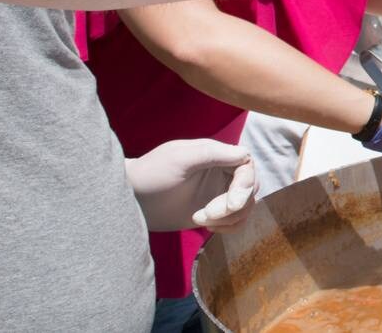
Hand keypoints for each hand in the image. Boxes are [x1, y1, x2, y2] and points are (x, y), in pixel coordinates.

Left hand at [125, 139, 256, 232]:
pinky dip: (229, 227)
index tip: (231, 204)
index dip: (245, 185)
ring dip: (229, 218)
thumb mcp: (181, 158)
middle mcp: (222, 171)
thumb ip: (213, 153)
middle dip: (234, 205)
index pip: (247, 165)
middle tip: (206, 214)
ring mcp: (218, 193)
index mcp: (217, 154)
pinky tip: (208, 227)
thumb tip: (245, 154)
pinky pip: (235, 220)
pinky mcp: (213, 212)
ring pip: (245, 206)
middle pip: (250, 188)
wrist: (131, 199)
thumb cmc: (152, 173)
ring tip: (199, 220)